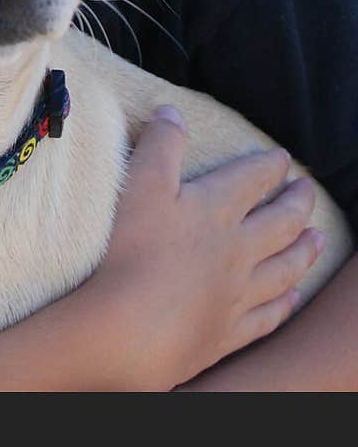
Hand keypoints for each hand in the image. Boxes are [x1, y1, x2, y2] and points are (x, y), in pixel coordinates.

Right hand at [93, 105, 323, 390]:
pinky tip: (292, 298)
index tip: (283, 158)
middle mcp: (236, 251)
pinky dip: (284, 304)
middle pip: (279, 223)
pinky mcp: (225, 333)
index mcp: (216, 210)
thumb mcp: (140, 183)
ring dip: (303, 251)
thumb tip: (172, 112)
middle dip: (297, 203)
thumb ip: (159, 144)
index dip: (269, 166)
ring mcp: (236, 295)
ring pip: (283, 269)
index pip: (251, 180)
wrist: (130, 330)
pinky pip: (267, 317)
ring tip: (317, 239)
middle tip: (308, 190)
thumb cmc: (130, 251)